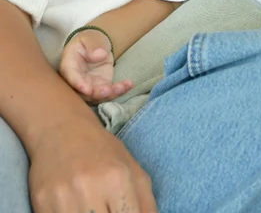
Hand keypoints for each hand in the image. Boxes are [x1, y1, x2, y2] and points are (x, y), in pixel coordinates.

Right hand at [28, 119, 156, 212]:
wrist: (62, 129)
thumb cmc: (102, 151)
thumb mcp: (132, 169)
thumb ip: (146, 202)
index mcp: (118, 179)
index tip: (122, 211)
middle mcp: (91, 188)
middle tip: (106, 208)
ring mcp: (63, 198)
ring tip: (92, 207)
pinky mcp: (41, 203)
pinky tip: (73, 208)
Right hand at [59, 29, 132, 102]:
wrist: (97, 46)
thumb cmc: (89, 41)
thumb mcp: (90, 38)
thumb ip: (93, 45)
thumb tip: (99, 55)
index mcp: (69, 66)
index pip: (71, 77)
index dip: (78, 84)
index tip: (87, 89)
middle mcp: (77, 80)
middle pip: (83, 92)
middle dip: (95, 94)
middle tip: (106, 91)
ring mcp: (90, 85)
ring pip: (97, 95)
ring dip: (109, 94)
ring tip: (121, 87)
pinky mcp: (101, 86)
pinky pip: (110, 92)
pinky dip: (119, 90)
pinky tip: (128, 84)